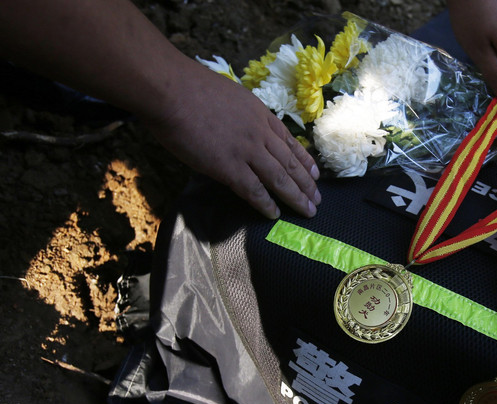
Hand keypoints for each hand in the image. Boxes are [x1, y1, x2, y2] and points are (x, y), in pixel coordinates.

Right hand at [144, 60, 320, 219]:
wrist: (171, 89)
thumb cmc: (190, 87)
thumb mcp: (230, 96)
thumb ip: (241, 115)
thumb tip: (240, 130)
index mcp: (260, 114)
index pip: (289, 141)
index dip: (304, 160)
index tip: (316, 174)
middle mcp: (259, 133)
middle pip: (289, 162)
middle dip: (306, 183)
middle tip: (317, 200)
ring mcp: (246, 150)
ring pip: (279, 177)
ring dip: (295, 196)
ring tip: (307, 210)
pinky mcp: (228, 167)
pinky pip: (253, 189)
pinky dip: (266, 203)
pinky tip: (275, 214)